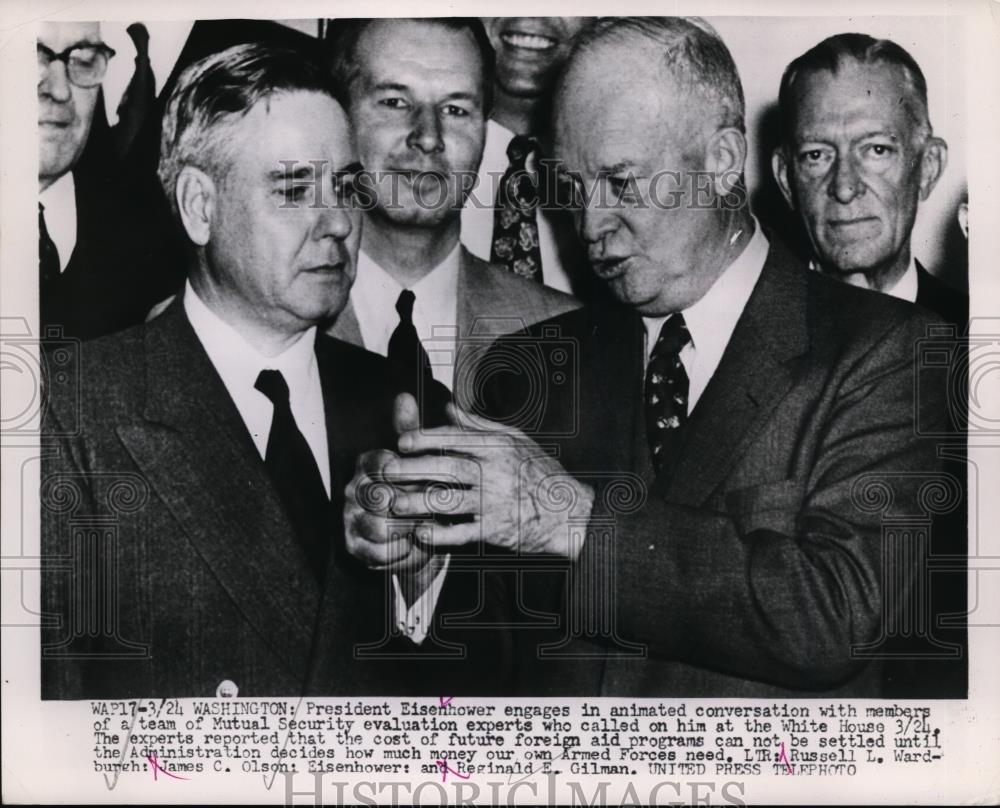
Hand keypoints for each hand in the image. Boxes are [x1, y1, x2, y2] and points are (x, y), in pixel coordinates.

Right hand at [344, 394, 435, 575]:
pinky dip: (400, 551)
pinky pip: (378, 551)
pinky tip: (413, 546)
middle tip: (434, 510)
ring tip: (424, 529)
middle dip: (413, 506)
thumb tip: (404, 396)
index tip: (431, 482)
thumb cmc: (418, 489)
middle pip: (384, 497)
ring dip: (408, 530)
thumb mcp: (418, 459)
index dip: (412, 476)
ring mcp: (349, 517)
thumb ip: (410, 430)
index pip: (385, 465)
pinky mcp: (353, 545)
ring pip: (381, 526)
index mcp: (367, 464)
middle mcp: (352, 489)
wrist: (413, 533)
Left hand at [385, 401, 594, 557]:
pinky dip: (441, 534)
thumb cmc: (540, 472)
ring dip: (418, 502)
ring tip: (394, 504)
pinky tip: (421, 533)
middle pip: (447, 467)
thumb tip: (449, 408)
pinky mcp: (496, 529)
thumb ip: (479, 425)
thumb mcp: (516, 439)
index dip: (427, 439)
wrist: (568, 512)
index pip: (456, 438)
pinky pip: (463, 533)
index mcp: (498, 447)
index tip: (402, 441)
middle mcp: (495, 473)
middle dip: (413, 468)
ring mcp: (495, 502)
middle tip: (386, 471)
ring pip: (450, 501)